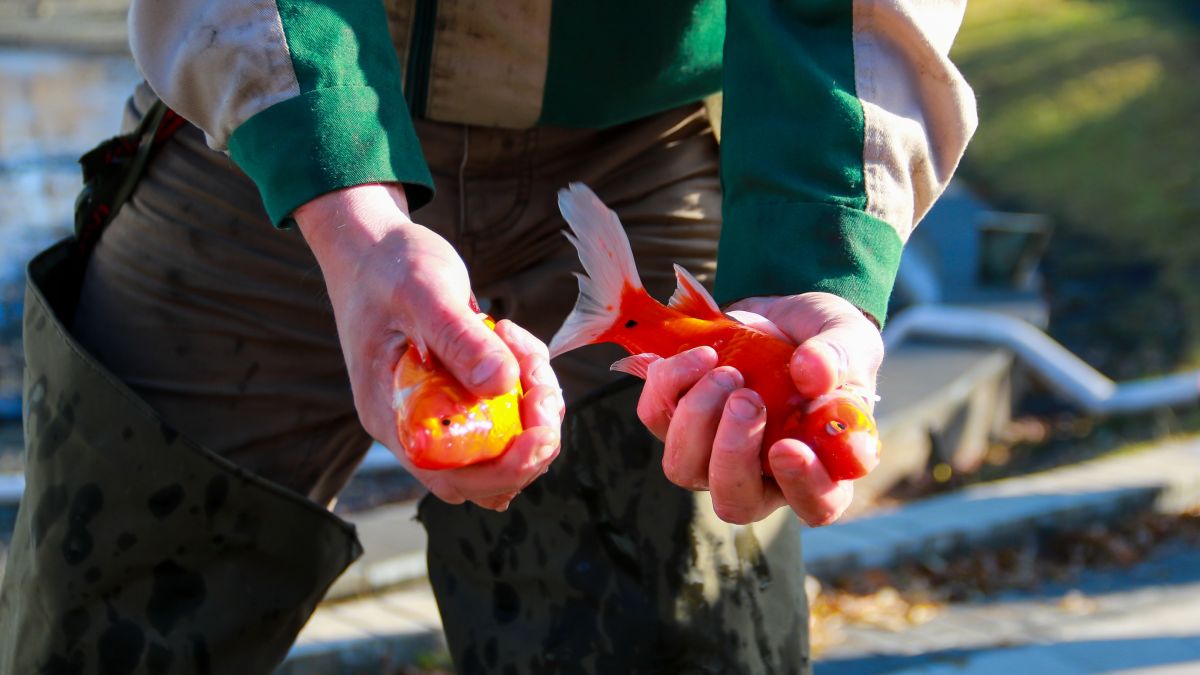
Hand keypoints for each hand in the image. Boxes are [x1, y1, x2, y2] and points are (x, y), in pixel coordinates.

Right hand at [296, 184, 563, 509]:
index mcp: (393, 418)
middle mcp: (416, 427)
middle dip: (531, 439)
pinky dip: (529, 387)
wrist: (374, 247)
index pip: (451, 477)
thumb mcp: (424, 291)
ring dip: (535, 407)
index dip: (503, 470)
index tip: (540, 433)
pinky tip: (516, 341)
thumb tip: (502, 385)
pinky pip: (508, 413)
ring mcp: (440, 412)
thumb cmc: (389, 265)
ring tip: (524, 346)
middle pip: (487, 474)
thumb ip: (460, 338)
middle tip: (543, 382)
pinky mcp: (462, 394)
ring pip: (505, 444)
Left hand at [636, 292, 881, 525]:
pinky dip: (670, 384)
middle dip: (732, 452)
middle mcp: (762, 476)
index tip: (789, 447)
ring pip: (684, 468)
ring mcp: (712, 454)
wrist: (781, 317)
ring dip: (697, 417)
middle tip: (746, 397)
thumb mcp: (848, 338)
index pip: (817, 504)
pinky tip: (703, 355)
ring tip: (726, 371)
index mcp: (820, 467)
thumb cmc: (824, 343)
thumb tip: (810, 371)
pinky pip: (656, 416)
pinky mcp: (677, 421)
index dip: (802, 486)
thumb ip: (839, 356)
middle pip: (734, 503)